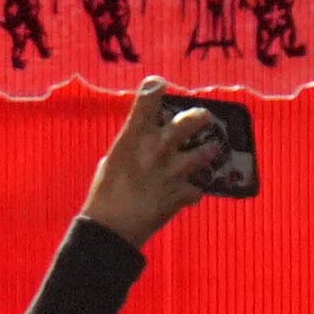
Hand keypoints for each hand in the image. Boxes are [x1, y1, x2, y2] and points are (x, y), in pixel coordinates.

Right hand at [79, 83, 228, 246]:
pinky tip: (189, 192)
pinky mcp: (182, 193)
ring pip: (206, 151)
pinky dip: (194, 190)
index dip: (157, 86)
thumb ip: (134, 144)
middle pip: (191, 120)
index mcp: (135, 135)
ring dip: (208, 152)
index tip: (161, 85)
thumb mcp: (114, 159)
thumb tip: (144, 138)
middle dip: (201, 117)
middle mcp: (158, 147)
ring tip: (209, 151)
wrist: (111, 228)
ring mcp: (173, 170)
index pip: (150, 96)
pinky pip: (198, 188)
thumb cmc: (105, 193)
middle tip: (204, 118)